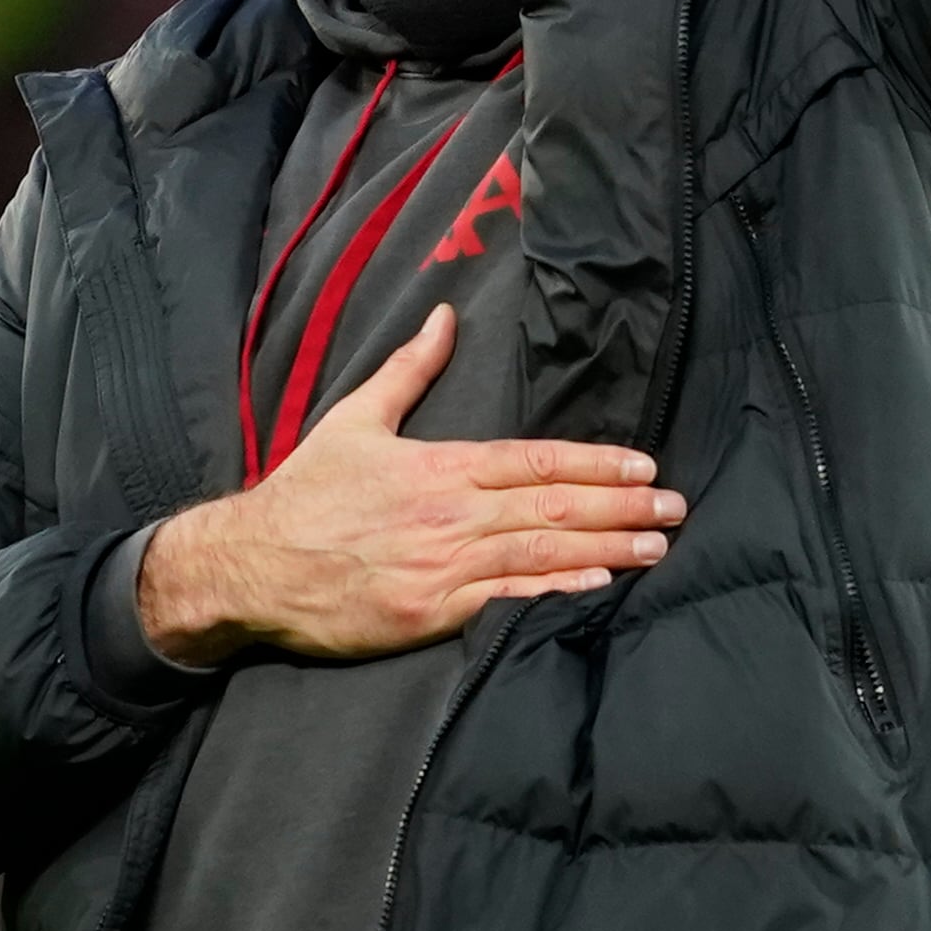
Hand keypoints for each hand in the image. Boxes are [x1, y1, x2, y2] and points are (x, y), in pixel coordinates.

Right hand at [134, 304, 683, 668]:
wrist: (253, 566)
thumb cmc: (305, 494)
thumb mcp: (354, 419)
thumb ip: (408, 370)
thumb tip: (445, 317)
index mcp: (438, 466)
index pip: (534, 459)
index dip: (595, 462)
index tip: (644, 465)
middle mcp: (450, 514)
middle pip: (553, 505)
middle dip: (621, 505)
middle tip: (676, 507)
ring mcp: (444, 567)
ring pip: (542, 552)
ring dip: (607, 548)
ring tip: (657, 546)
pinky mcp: (432, 613)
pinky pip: (509, 600)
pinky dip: (557, 591)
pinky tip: (598, 585)